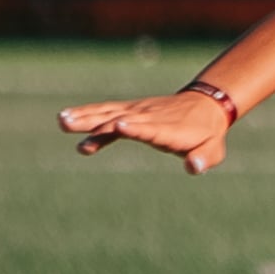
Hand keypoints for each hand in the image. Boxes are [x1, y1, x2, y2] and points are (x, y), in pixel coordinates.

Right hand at [65, 84, 243, 167]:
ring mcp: (138, 111)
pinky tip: (65, 120)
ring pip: (108, 113)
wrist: (206, 106)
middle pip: (120, 118)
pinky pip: (106, 112)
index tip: (118, 126)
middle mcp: (149, 117)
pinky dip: (87, 115)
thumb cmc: (208, 134)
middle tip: (70, 124)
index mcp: (168, 129)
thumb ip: (203, 158)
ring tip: (61, 121)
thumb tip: (194, 167)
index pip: (150, 128)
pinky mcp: (130, 110)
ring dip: (84, 117)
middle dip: (97, 122)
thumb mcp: (213, 149)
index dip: (135, 127)